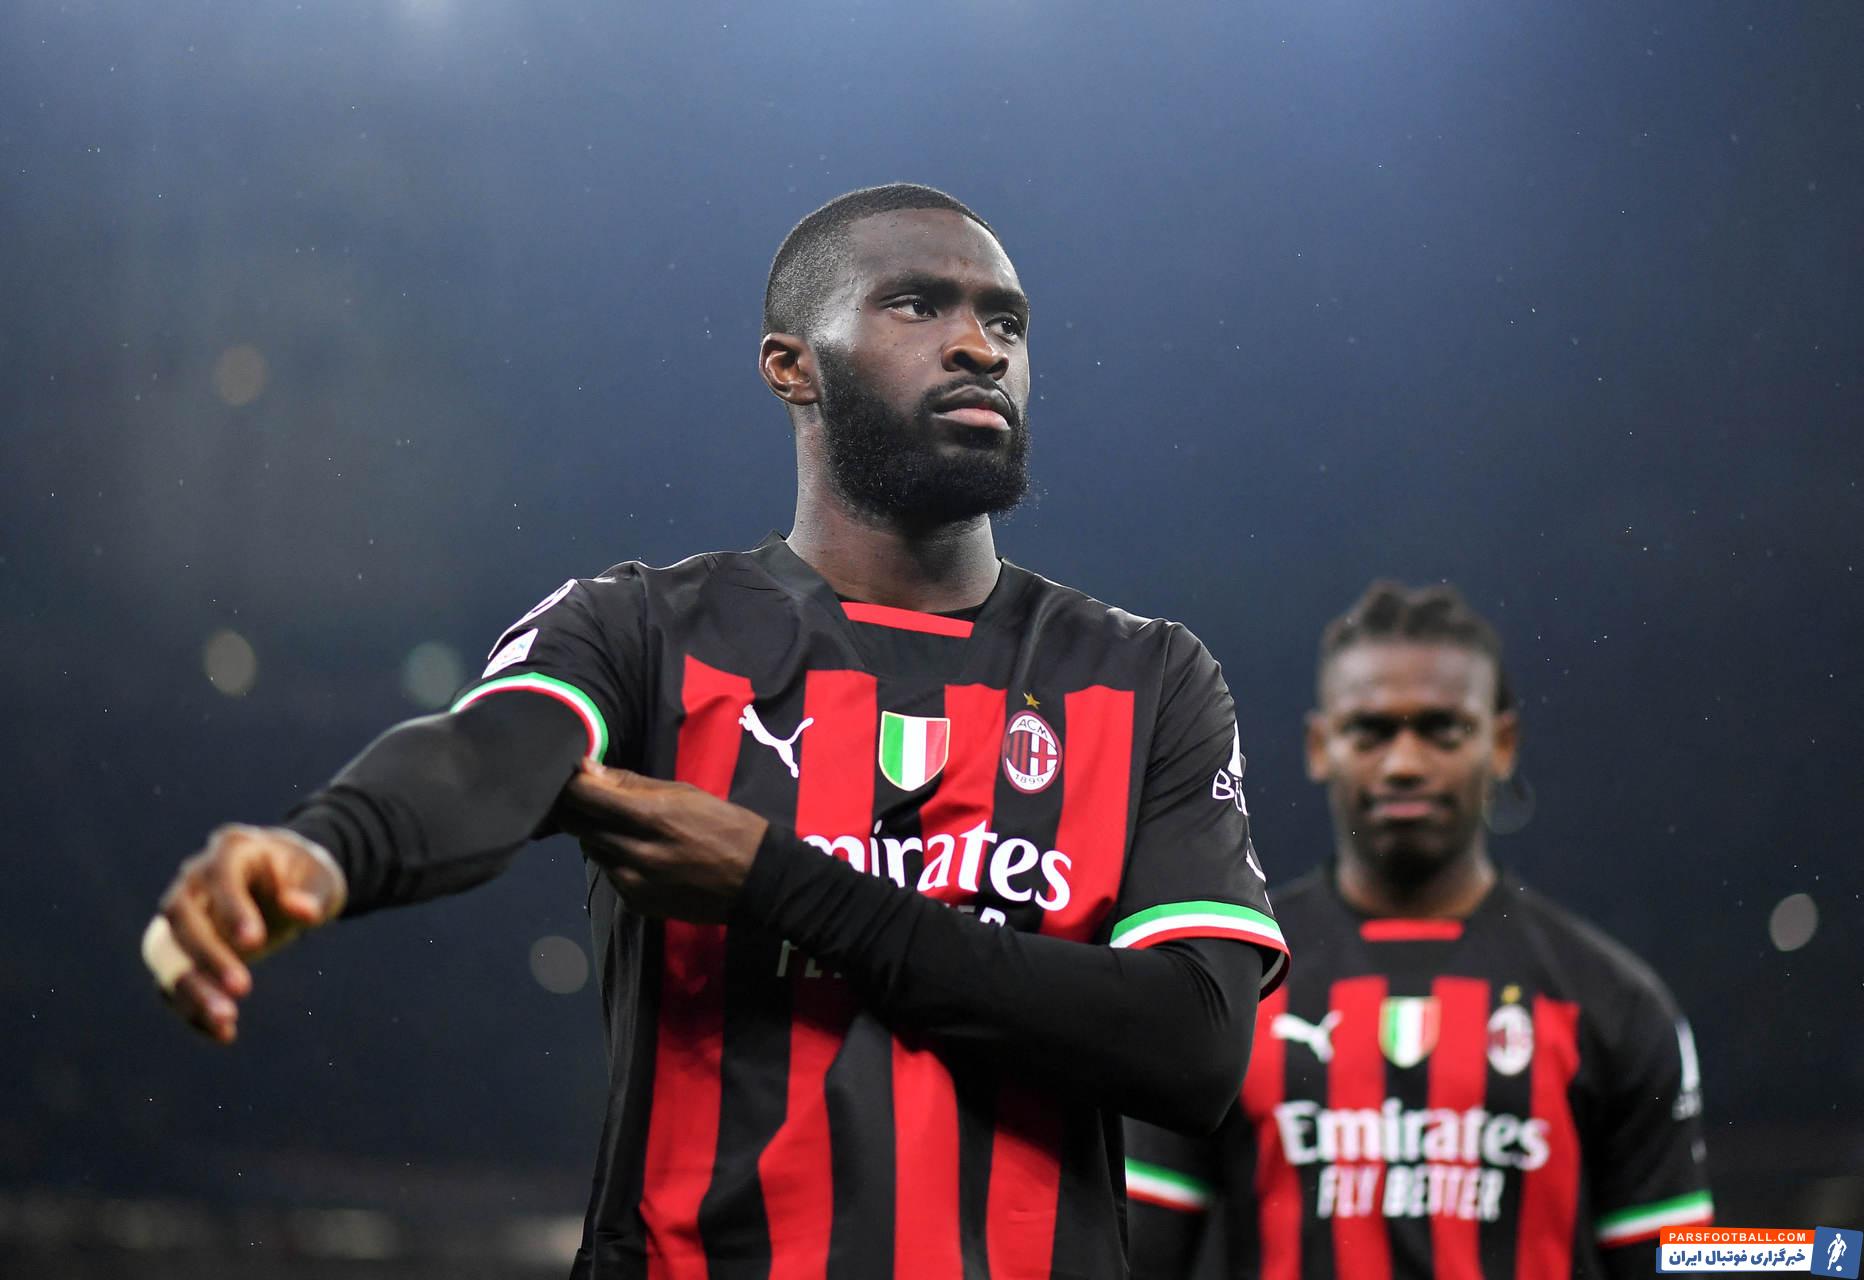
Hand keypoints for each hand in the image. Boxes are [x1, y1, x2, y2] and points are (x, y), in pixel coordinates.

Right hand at [147, 824, 346, 1043]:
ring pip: (164, 952)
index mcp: (230, 850)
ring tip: (225, 1022)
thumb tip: (302, 912)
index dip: (232, 909)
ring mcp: (180, 915)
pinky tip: (224, 1034)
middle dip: (207, 956)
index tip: (256, 943)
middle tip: (243, 989)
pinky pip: (170, 981)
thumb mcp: (321, 878)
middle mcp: (194, 880)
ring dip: (188, 989)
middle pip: (181, 917)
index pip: (219, 877)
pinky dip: (191, 1008)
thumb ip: (313, 894)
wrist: (285, 880)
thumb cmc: (305, 875)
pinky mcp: (178, 949)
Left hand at [556, 763, 767, 922]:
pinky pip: (610, 874)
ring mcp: (634, 882)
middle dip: (577, 809)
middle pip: (577, 825)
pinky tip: (639, 854)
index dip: (571, 783)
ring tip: (621, 826)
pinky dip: (615, 860)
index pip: (584, 797)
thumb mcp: (684, 793)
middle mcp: (636, 853)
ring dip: (597, 835)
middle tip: (589, 798)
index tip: (573, 775)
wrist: (757, 879)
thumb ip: (632, 784)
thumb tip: (588, 769)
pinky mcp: (637, 903)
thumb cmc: (724, 825)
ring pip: (591, 850)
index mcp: (650, 817)